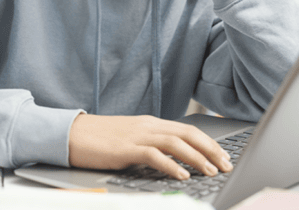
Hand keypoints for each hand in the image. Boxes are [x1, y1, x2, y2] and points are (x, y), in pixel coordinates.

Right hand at [68, 114, 232, 179]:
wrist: (71, 134)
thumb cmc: (99, 140)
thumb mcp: (130, 139)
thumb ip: (150, 145)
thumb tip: (173, 159)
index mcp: (151, 123)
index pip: (188, 129)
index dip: (209, 143)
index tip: (224, 156)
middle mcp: (148, 126)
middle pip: (188, 133)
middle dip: (211, 149)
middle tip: (227, 165)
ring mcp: (136, 135)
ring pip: (175, 142)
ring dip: (197, 157)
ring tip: (210, 171)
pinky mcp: (125, 148)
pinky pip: (154, 154)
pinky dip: (171, 165)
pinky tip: (182, 174)